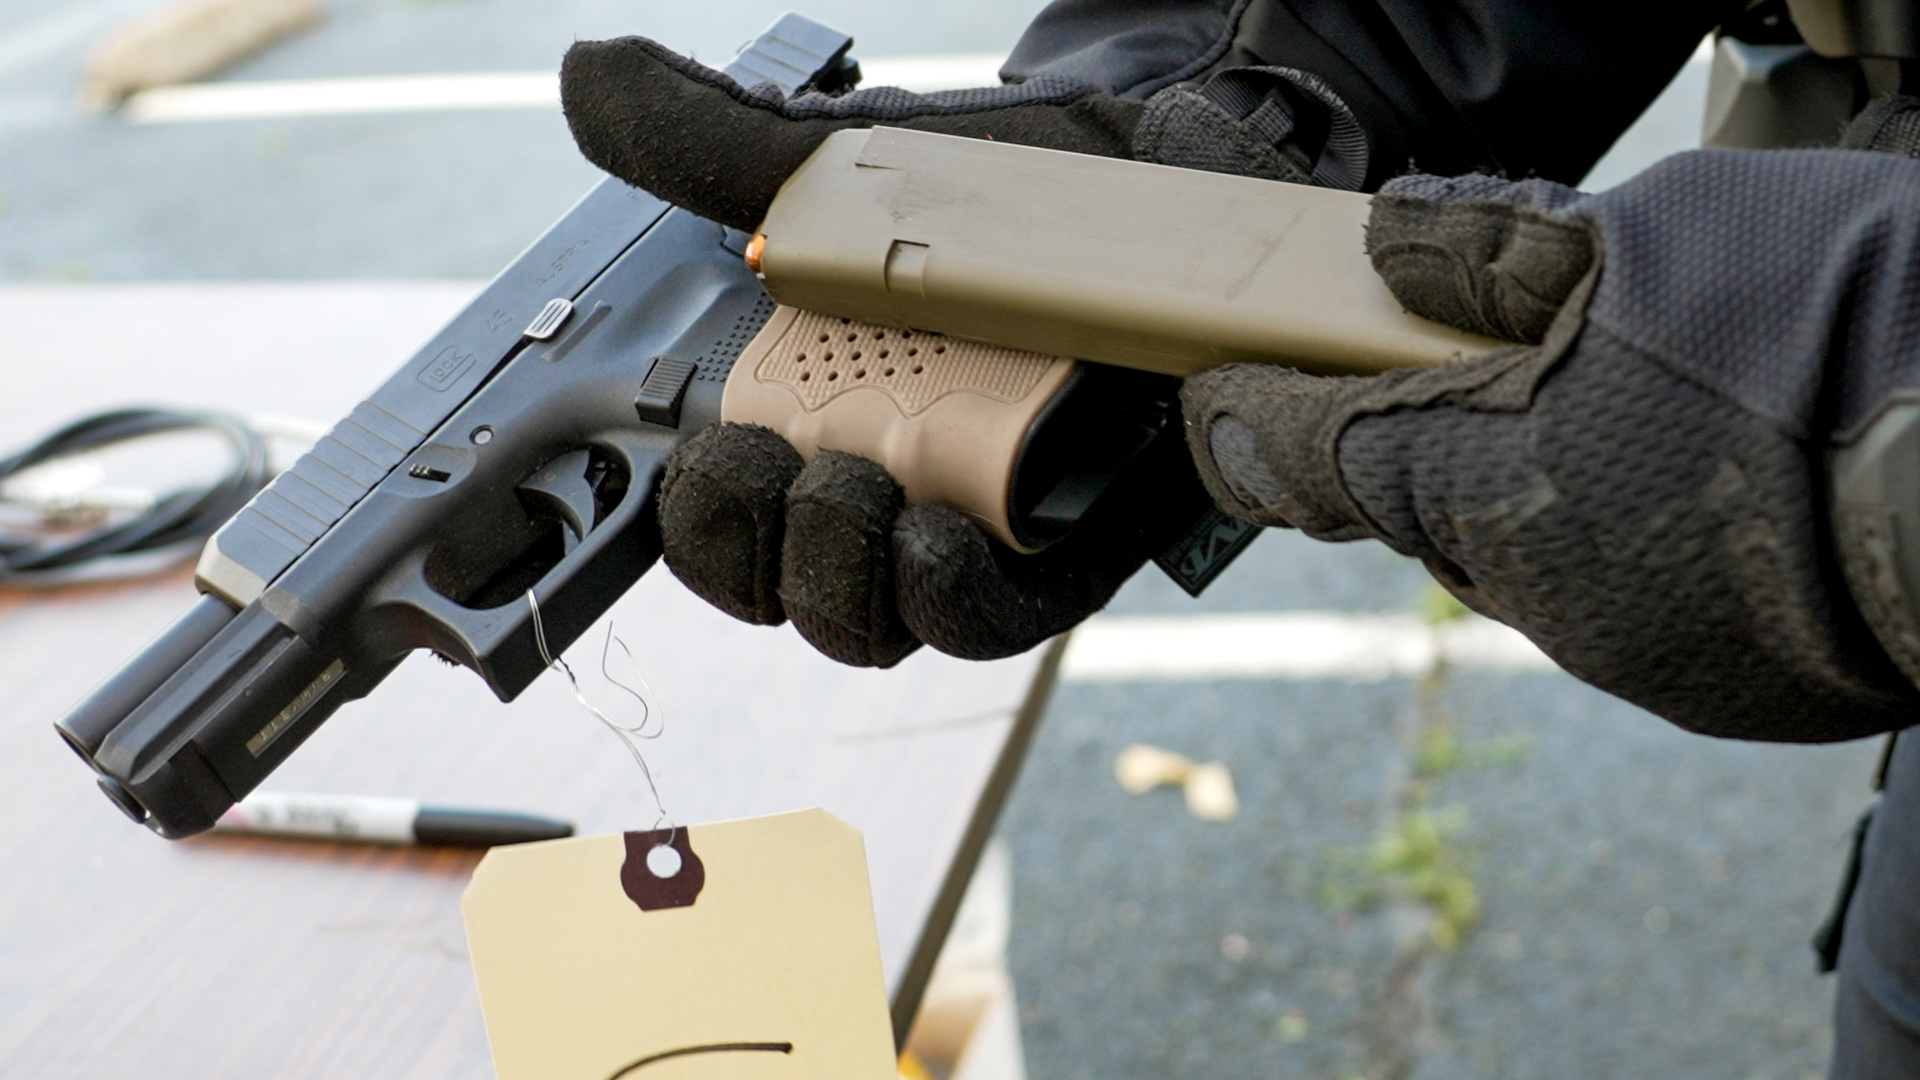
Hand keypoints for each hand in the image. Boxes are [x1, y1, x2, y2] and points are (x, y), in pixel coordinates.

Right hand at [558, 36, 1364, 666]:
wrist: (1160, 176)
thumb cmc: (1000, 186)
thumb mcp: (853, 164)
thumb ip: (719, 143)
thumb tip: (589, 79)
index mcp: (811, 418)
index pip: (723, 519)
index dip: (697, 521)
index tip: (705, 457)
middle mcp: (881, 489)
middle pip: (784, 590)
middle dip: (753, 550)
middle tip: (770, 465)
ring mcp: (968, 527)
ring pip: (873, 622)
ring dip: (836, 576)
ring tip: (853, 487)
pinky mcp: (1063, 552)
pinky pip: (989, 615)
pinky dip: (944, 593)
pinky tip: (931, 537)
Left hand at [1183, 147, 1919, 741]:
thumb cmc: (1839, 329)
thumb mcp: (1650, 238)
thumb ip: (1493, 250)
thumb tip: (1388, 246)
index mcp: (1478, 480)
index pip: (1310, 456)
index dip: (1252, 420)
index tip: (1217, 400)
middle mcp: (1532, 591)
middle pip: (1433, 509)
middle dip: (1446, 441)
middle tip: (1519, 366)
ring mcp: (1626, 656)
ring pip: (1539, 559)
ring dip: (1559, 492)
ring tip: (1658, 415)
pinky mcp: (1718, 692)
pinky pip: (1634, 603)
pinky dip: (1645, 545)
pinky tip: (1720, 487)